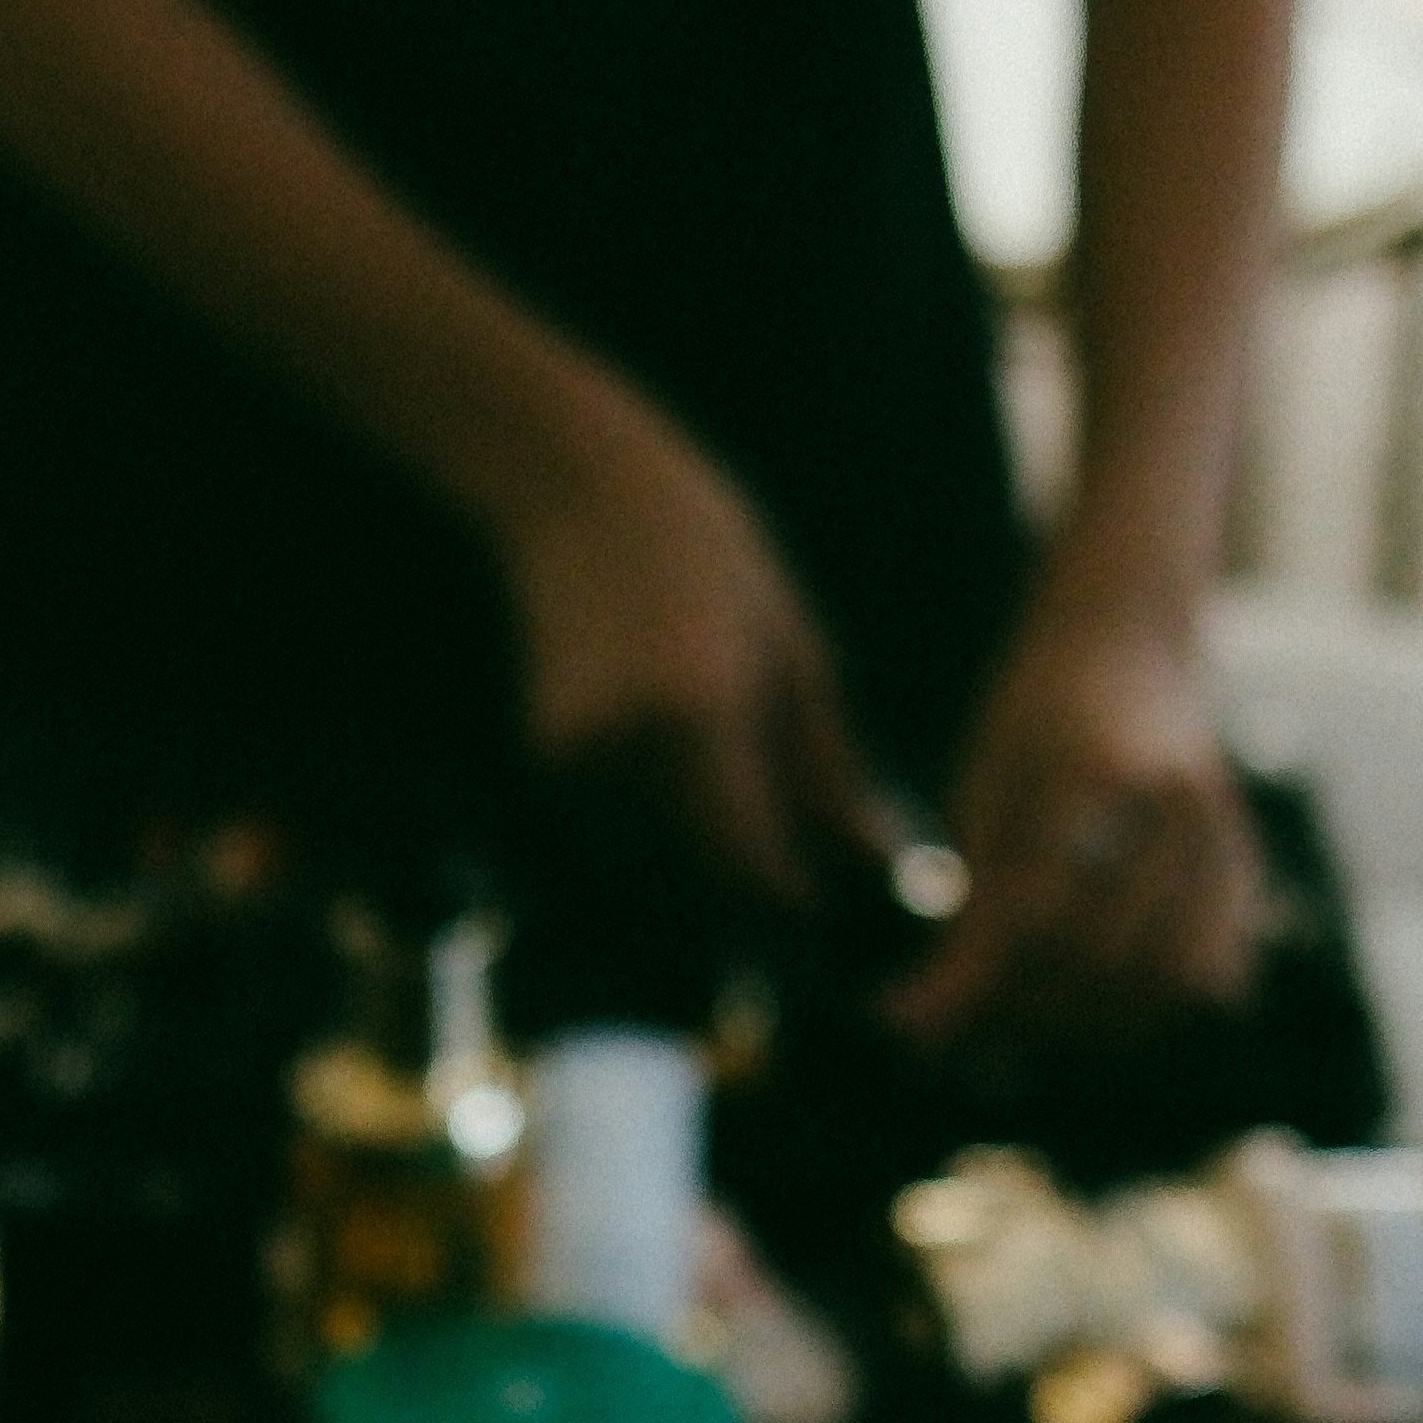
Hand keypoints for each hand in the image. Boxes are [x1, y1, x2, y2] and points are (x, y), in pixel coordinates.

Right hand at [498, 382, 867, 900]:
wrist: (583, 498)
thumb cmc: (715, 563)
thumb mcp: (800, 663)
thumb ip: (830, 782)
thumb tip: (877, 870)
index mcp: (695, 724)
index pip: (747, 872)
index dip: (792, 914)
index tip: (830, 922)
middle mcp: (618, 758)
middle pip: (694, 896)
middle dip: (749, 920)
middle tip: (801, 924)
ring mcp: (571, 768)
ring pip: (648, 887)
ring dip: (701, 898)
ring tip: (754, 872)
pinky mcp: (546, 770)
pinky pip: (614, 851)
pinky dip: (658, 858)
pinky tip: (693, 825)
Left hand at [905, 578, 1260, 1032]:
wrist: (1132, 641)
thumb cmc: (1038, 713)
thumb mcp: (985, 788)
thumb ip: (976, 901)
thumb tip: (932, 1021)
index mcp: (1100, 768)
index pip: (1031, 913)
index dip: (964, 986)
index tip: (901, 1024)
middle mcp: (1179, 804)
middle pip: (1102, 958)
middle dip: (1022, 1016)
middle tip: (961, 1041)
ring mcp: (1227, 835)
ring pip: (1171, 983)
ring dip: (1093, 1028)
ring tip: (1026, 1033)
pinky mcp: (1247, 866)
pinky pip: (1218, 975)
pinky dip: (1155, 1010)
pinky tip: (1093, 1012)